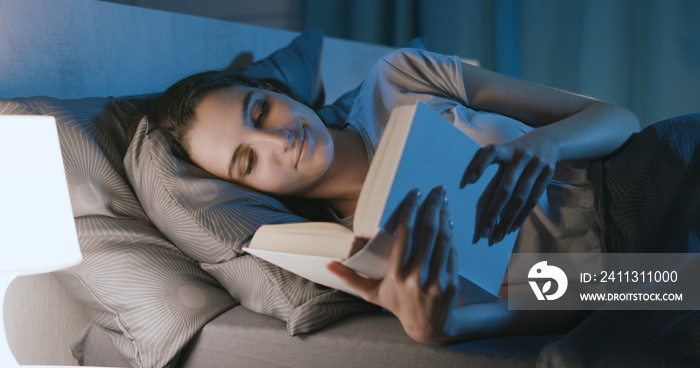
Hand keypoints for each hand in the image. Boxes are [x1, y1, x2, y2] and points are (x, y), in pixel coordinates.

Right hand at [328, 186, 457, 342]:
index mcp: (395, 275)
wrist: (428, 328)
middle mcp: (416, 277)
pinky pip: (451, 252)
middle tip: (436, 189)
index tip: (415, 193)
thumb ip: (351, 278)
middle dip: (433, 207)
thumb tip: (329, 264)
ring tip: (442, 199)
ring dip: (444, 216)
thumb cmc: (397, 305)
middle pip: (427, 232)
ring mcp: (436, 280)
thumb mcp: (373, 293)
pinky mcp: (451, 282)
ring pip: (442, 240)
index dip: (410, 210)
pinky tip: (448, 221)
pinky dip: (451, 234)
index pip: (404, 234)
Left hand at [460, 137, 556, 244]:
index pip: (490, 153)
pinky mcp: (547, 174)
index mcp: (504, 149)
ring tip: (496, 237)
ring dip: (507, 220)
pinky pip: (533, 200)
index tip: (468, 182)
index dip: (479, 166)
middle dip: (493, 212)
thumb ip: (482, 161)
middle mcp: (520, 156)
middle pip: (505, 188)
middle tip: (482, 233)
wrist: (547, 141)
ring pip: (520, 198)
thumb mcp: (500, 150)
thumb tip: (464, 185)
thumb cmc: (513, 152)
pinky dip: (521, 216)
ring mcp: (535, 165)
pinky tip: (511, 228)